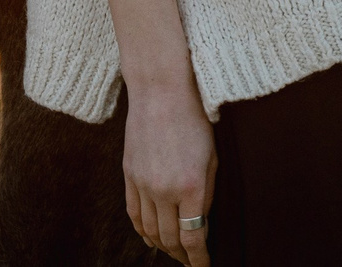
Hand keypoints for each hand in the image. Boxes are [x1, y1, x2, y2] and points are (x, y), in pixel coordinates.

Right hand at [125, 77, 217, 262]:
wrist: (161, 92)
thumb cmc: (195, 120)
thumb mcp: (213, 157)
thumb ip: (206, 193)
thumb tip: (200, 222)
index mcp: (191, 186)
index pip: (193, 237)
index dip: (198, 259)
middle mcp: (164, 190)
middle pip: (170, 238)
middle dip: (182, 255)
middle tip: (191, 261)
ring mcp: (142, 184)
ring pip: (149, 230)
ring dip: (162, 247)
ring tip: (174, 253)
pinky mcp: (128, 176)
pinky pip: (133, 214)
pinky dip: (141, 231)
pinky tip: (150, 239)